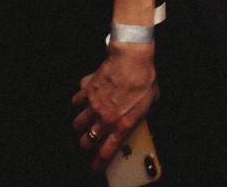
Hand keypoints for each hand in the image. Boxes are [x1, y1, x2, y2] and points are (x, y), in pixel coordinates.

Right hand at [71, 42, 158, 172]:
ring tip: (82, 125)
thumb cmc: (144, 79)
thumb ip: (143, 114)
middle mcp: (106, 119)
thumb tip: (142, 117)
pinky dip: (77, 105)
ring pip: (78, 125)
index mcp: (122, 125)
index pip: (107, 152)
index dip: (100, 163)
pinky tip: (81, 103)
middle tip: (89, 144)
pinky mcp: (88, 91)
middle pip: (87, 141)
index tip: (96, 167)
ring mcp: (94, 105)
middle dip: (86, 145)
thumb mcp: (151, 103)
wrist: (131, 59)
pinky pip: (76, 103)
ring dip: (79, 127)